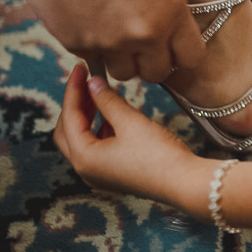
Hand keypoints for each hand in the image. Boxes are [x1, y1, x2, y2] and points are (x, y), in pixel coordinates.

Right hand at [15, 0, 205, 81]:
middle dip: (149, 62)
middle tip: (139, 44)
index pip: (191, 57)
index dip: (179, 54)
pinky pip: (92, 58)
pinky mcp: (79, 45)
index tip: (170, 47)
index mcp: (172, 10)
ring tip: (110, 32)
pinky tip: (86, 19)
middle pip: (156, 73)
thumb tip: (165, 36)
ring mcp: (111, 43)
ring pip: (123, 73)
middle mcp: (146, 32)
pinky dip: (91, 46)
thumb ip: (165, 10)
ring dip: (120, 59)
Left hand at [53, 63, 201, 205]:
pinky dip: (99, 127)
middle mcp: (86, 169)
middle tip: (86, 81)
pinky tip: (114, 113)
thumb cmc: (159, 156)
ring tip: (100, 93)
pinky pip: (97, 147)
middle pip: (67, 130)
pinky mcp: (113, 174)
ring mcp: (99, 174)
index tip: (80, 68)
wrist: (184, 183)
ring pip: (82, 139)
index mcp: (84, 158)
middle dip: (76, 104)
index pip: (69, 117)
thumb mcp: (131, 122)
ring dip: (87, 115)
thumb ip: (108, 100)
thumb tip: (93, 83)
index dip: (74, 89)